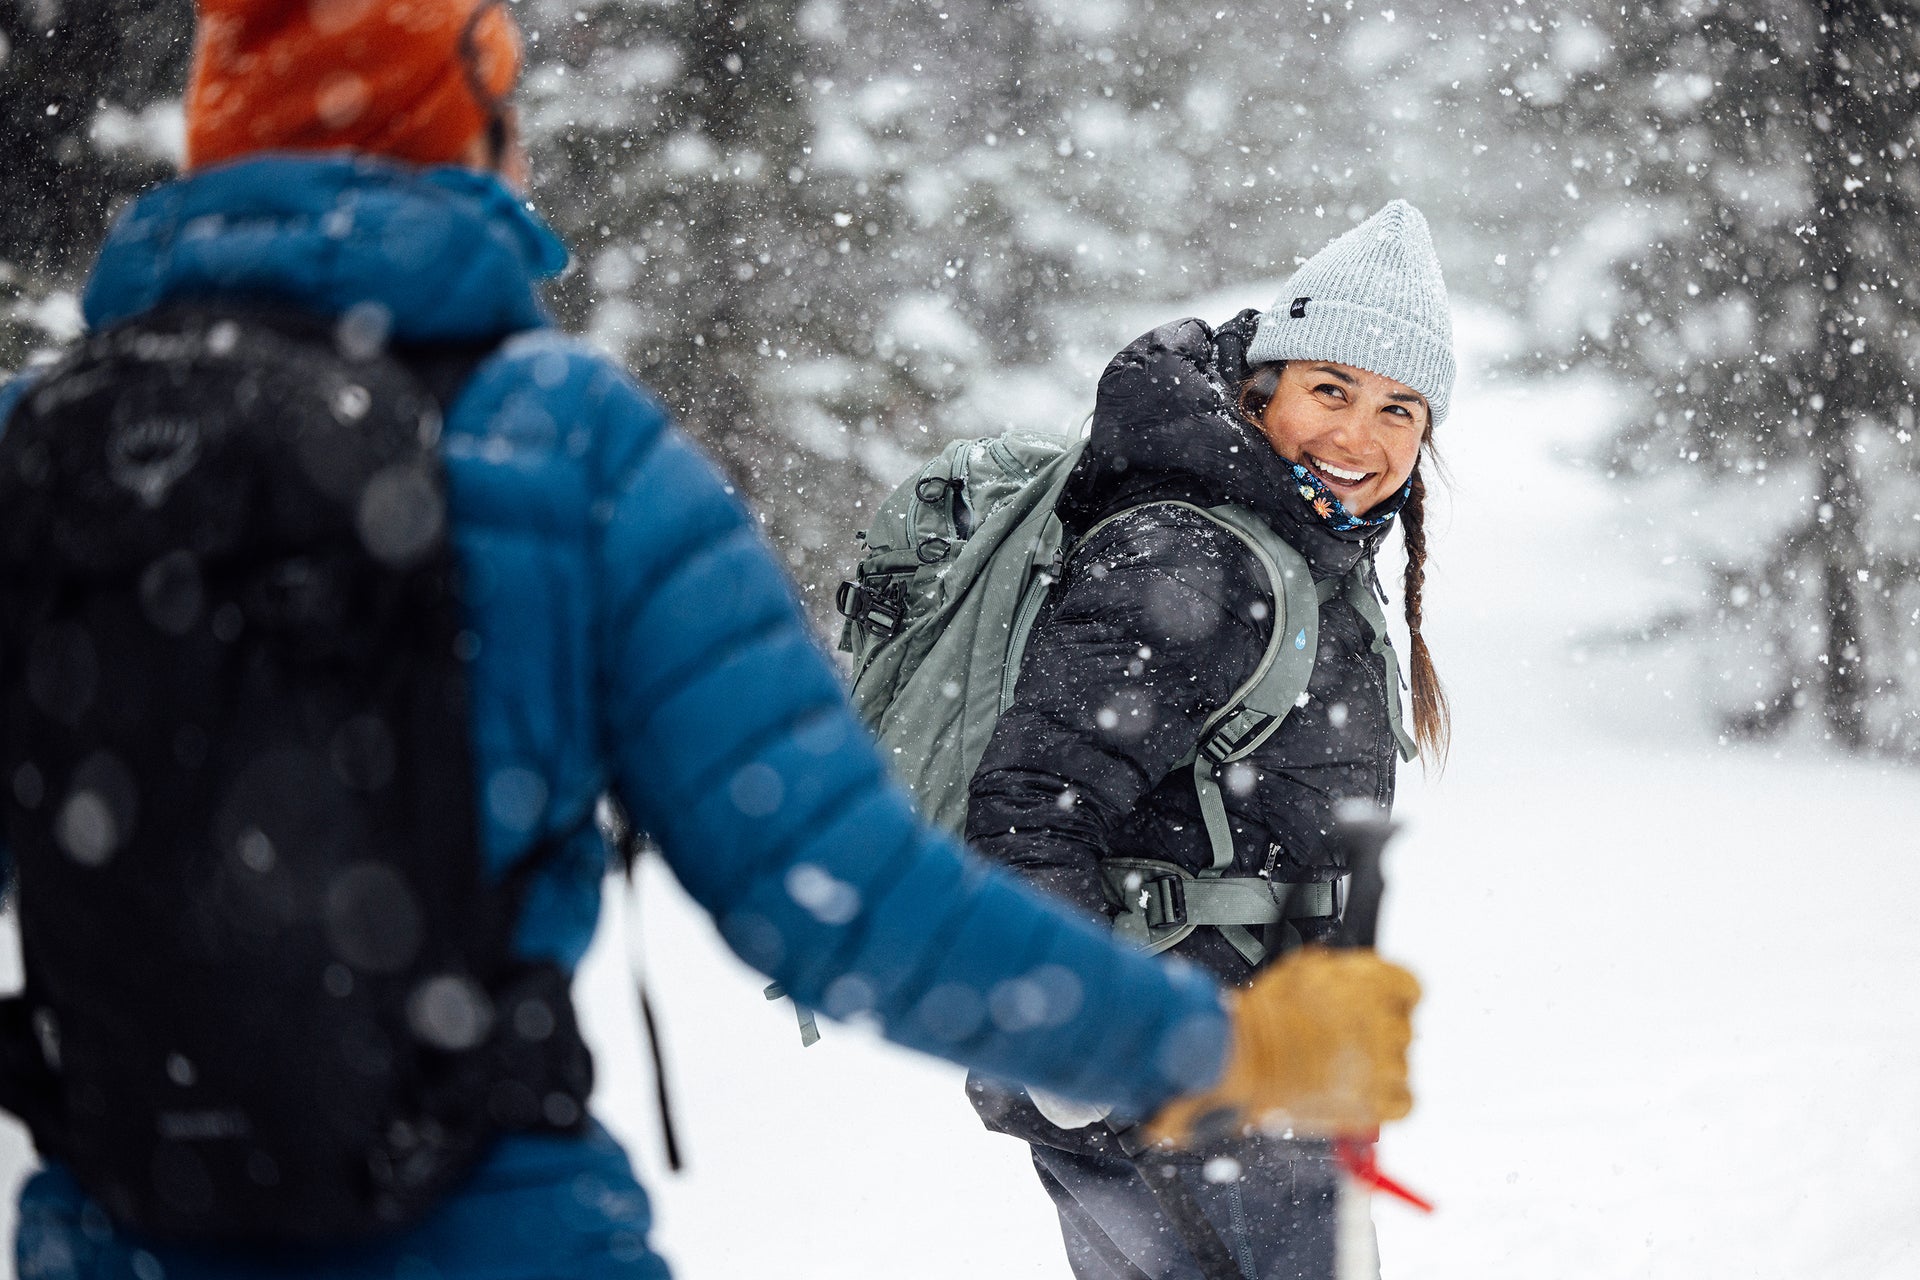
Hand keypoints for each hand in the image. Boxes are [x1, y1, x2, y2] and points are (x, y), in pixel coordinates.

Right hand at [1145, 946, 1419, 1145]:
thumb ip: (1342, 971)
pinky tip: (1364, 1091)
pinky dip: (1388, 1099)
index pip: (1410, 988)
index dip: (1393, 998)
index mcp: (1373, 983)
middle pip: (1404, 1028)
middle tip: (1346, 1038)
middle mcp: (1385, 1023)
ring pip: (1401, 1065)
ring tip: (1343, 1066)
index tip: (1382, 1007)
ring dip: (1379, 1066)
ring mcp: (1381, 1066)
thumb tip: (1351, 977)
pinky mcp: (1372, 1104)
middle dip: (1377, 1032)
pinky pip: (1404, 1102)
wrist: (1245, 1058)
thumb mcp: (1303, 968)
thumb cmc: (1266, 1015)